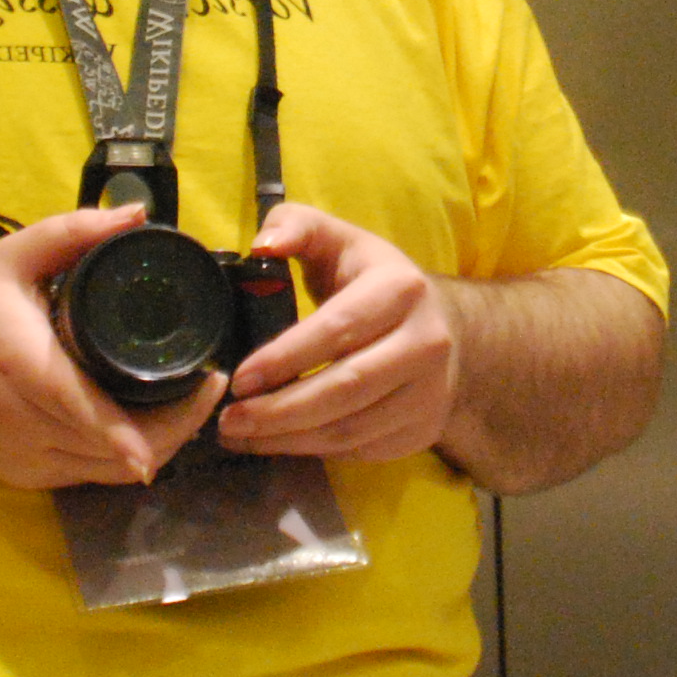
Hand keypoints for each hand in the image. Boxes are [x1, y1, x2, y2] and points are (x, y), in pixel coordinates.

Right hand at [0, 206, 223, 488]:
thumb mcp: (8, 258)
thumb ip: (72, 231)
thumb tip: (135, 214)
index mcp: (28, 370)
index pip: (103, 416)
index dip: (166, 418)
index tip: (207, 384)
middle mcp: (29, 425)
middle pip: (125, 450)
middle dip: (181, 425)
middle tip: (207, 385)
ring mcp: (28, 459)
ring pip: (115, 472)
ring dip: (160, 444)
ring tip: (187, 402)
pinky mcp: (27, 477)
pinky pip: (92, 476)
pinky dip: (125, 457)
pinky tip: (146, 426)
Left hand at [219, 202, 458, 462]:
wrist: (446, 327)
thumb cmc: (373, 281)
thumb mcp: (338, 239)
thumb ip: (295, 226)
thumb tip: (262, 245)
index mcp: (401, 289)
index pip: (337, 329)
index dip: (284, 358)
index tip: (239, 379)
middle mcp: (426, 342)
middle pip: (344, 388)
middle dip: (279, 410)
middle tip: (229, 419)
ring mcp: (429, 392)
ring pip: (351, 429)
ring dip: (288, 439)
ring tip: (241, 434)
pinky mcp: (423, 429)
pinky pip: (360, 449)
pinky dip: (313, 450)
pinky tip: (277, 441)